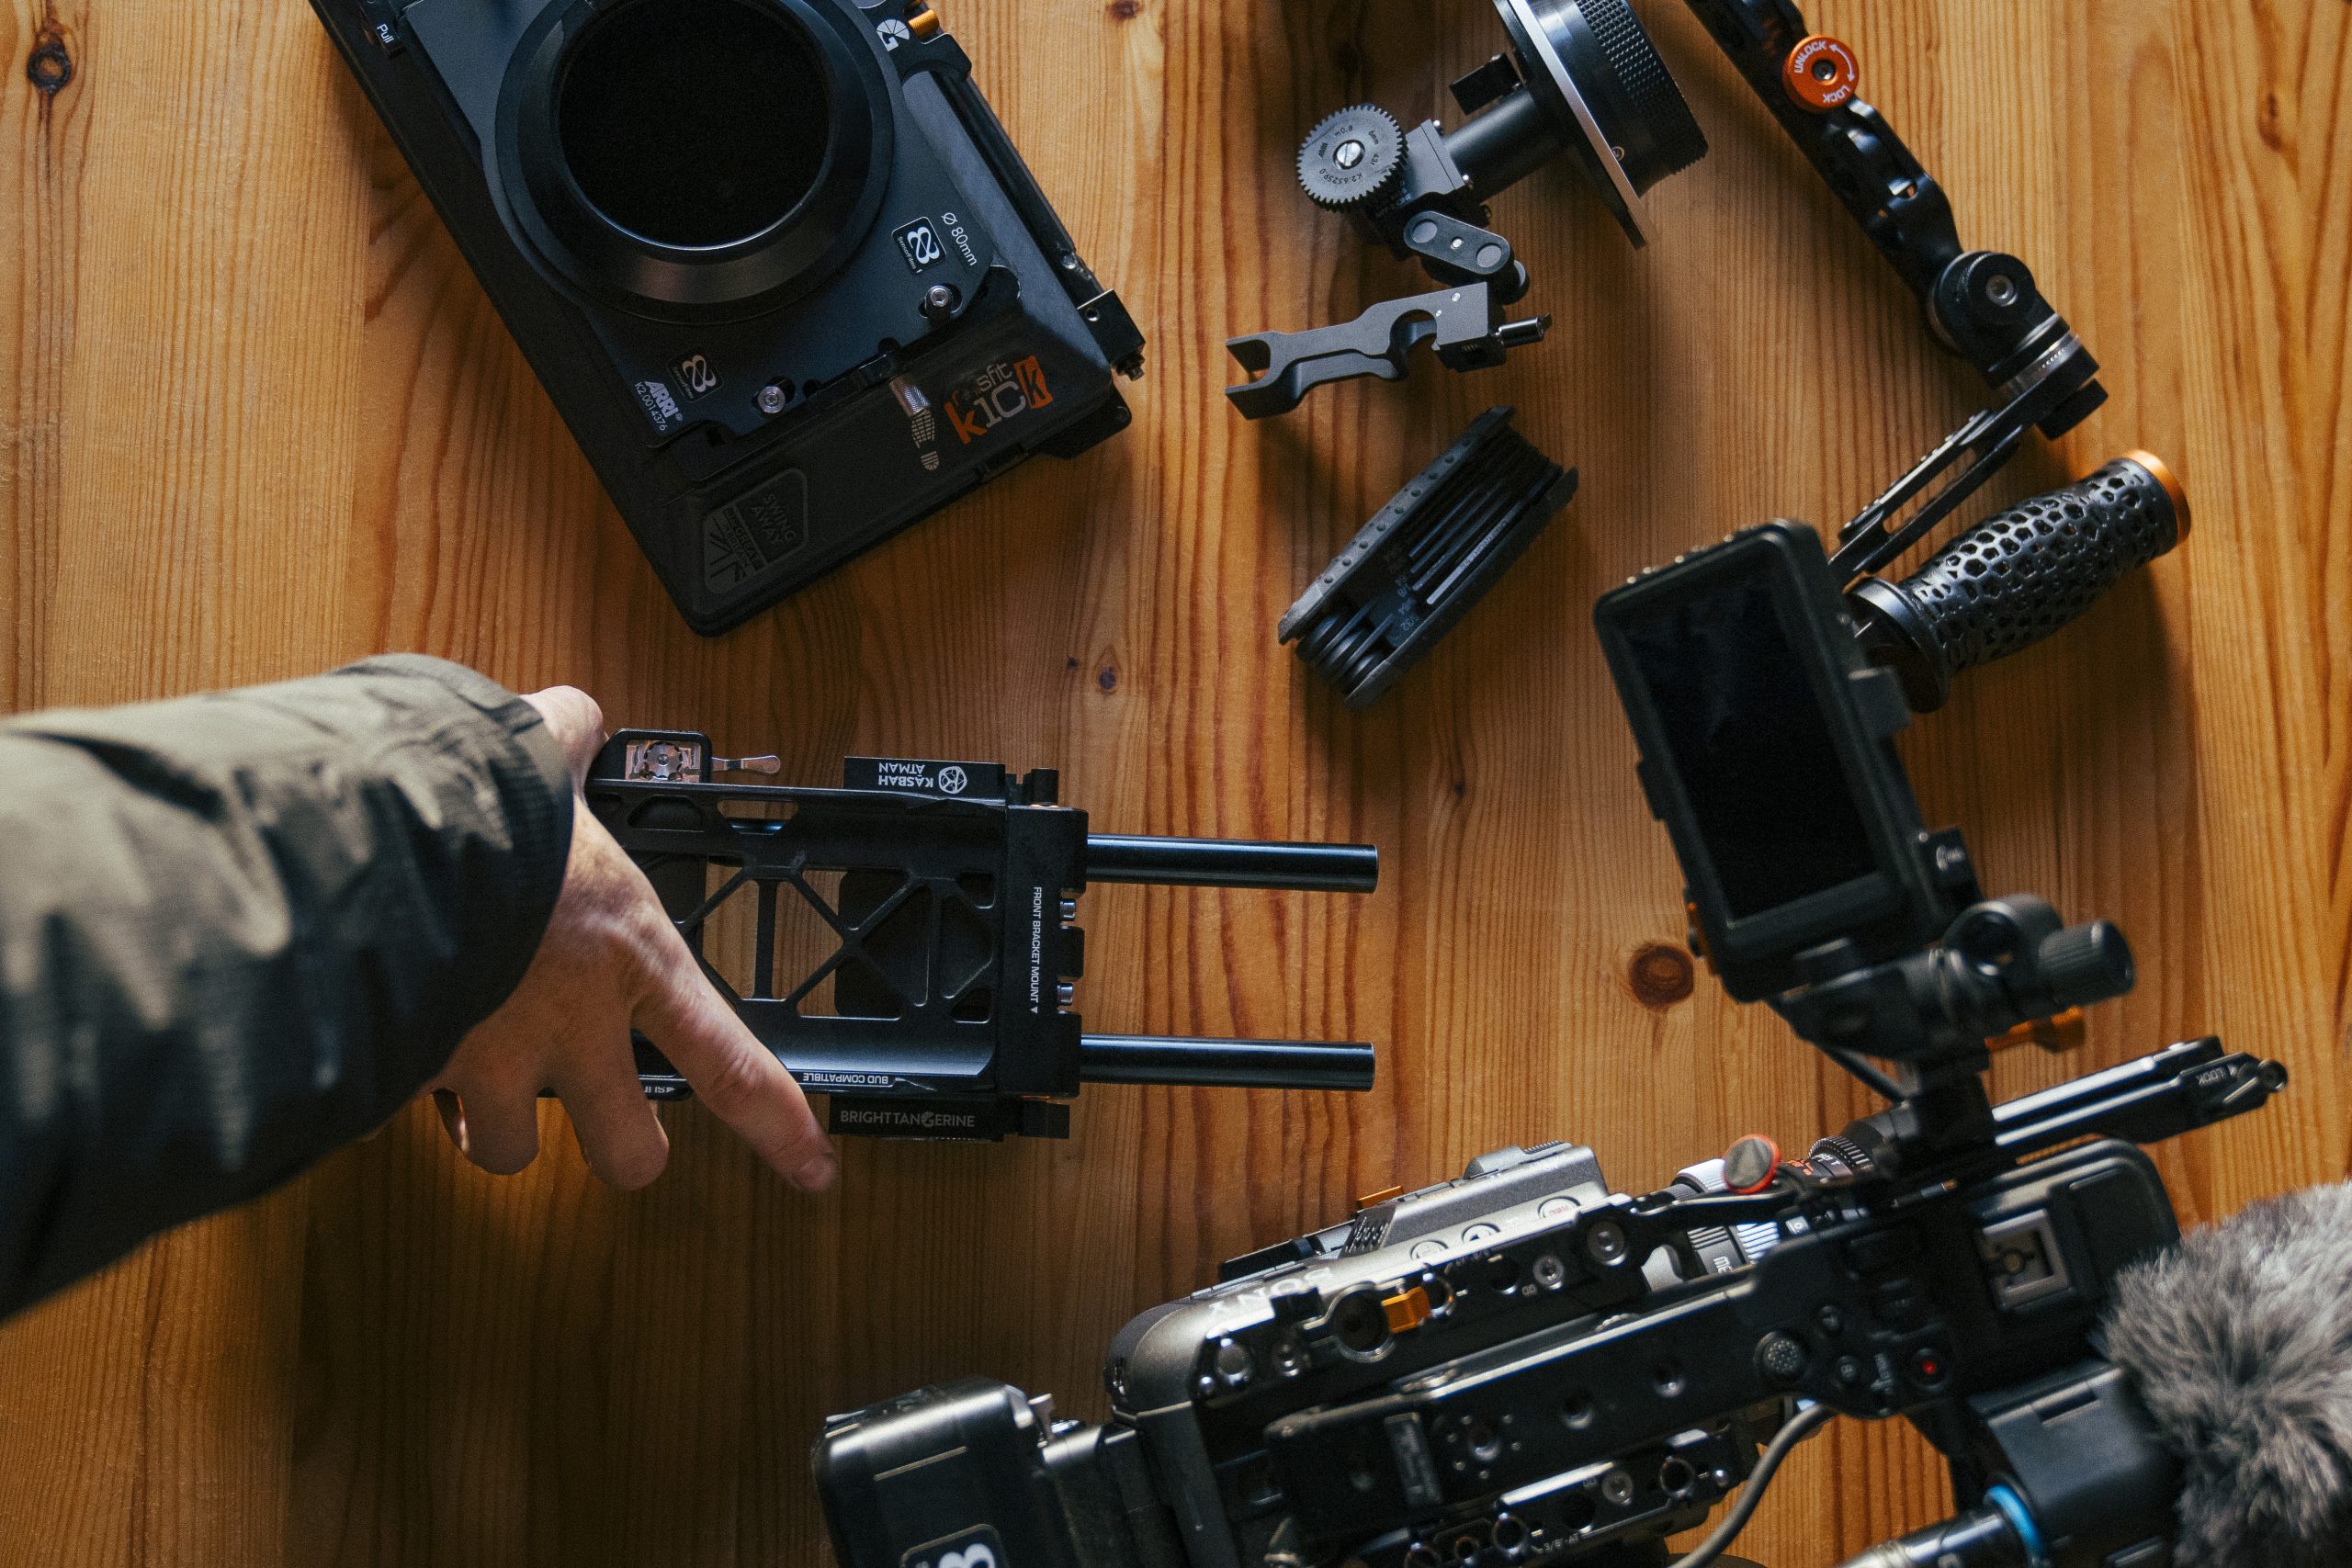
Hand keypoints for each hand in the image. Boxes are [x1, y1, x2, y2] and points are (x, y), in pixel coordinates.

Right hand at [424, 686, 837, 1193]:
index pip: (731, 1066)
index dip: (779, 1128)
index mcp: (631, 956)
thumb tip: (569, 717)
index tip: (812, 1170)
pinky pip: (402, 1110)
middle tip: (605, 1125)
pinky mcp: (409, 1075)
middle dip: (621, 1149)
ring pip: (509, 1149)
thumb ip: (568, 740)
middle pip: (628, 1151)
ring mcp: (490, 1063)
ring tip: (475, 1075)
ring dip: (493, 1123)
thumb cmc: (476, 800)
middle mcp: (573, 1028)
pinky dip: (397, 1083)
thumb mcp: (544, 756)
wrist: (370, 838)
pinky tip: (387, 1039)